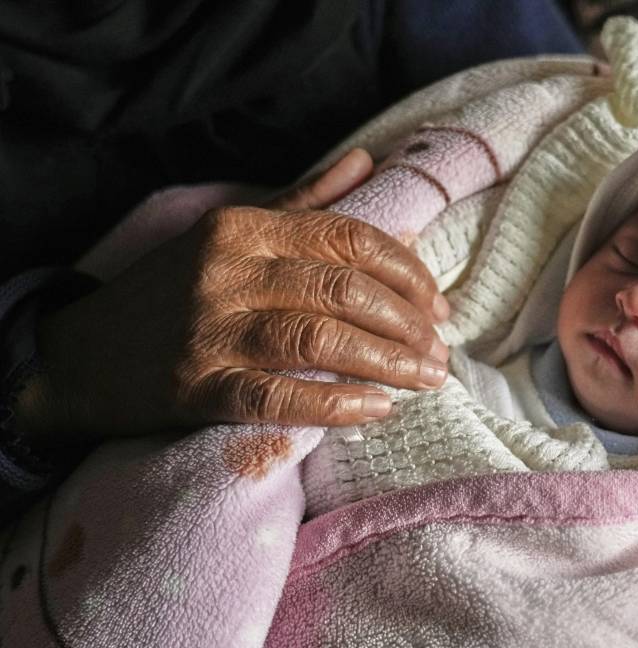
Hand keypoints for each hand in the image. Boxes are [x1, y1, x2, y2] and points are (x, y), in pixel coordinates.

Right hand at [14, 148, 450, 449]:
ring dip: (388, 362)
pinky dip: (337, 403)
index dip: (407, 273)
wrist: (80, 358)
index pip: (348, 238)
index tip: (440, 306)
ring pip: (321, 340)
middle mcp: (226, 270)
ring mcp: (209, 330)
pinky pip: (279, 396)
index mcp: (243, 226)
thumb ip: (303, 202)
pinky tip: (377, 409)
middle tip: (442, 353)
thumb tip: (365, 162)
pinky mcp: (195, 388)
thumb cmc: (174, 293)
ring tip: (427, 380)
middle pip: (344, 289)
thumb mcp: (231, 234)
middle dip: (409, 323)